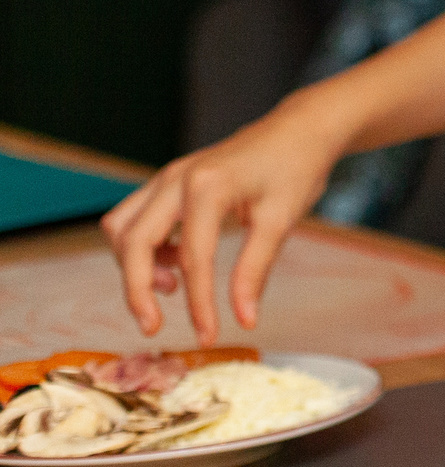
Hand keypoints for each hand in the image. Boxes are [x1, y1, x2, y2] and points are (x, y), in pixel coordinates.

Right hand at [99, 97, 347, 343]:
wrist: (300, 130)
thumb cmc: (295, 169)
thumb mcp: (281, 220)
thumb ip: (255, 271)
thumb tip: (244, 320)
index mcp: (208, 185)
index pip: (193, 257)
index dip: (198, 303)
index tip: (208, 336)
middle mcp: (177, 178)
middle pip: (134, 242)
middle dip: (137, 290)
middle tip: (154, 328)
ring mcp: (168, 176)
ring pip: (123, 228)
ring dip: (135, 264)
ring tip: (173, 287)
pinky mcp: (168, 181)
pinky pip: (134, 218)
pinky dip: (142, 246)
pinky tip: (176, 263)